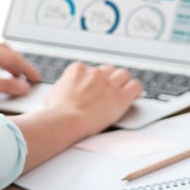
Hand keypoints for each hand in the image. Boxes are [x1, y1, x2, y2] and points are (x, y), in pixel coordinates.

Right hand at [13, 62, 141, 172]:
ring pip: (124, 74)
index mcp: (78, 70)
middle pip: (109, 69)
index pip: (92, 69)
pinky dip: (135, 90)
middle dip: (109, 79)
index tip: (96, 87)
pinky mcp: (121, 96)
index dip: (95, 79)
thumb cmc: (56, 112)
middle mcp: (95, 73)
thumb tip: (63, 92)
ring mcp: (109, 83)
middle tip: (109, 89)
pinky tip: (134, 95)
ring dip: (123, 82)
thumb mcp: (54, 93)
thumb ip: (64, 87)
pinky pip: (136, 86)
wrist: (66, 120)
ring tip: (123, 91)